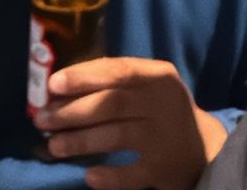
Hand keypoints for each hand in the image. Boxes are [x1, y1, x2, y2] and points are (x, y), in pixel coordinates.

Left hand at [33, 57, 226, 189]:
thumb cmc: (157, 107)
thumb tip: (57, 87)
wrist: (205, 147)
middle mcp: (163, 103)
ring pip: (116, 136)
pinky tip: (88, 176)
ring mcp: (165, 137)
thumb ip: (110, 82)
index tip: (52, 85)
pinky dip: (110, 176)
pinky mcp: (165, 169)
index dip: (82, 77)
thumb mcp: (144, 86)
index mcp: (157, 75)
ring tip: (53, 146)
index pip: (117, 71)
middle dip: (71, 111)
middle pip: (111, 104)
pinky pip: (133, 174)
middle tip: (42, 119)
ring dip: (80, 141)